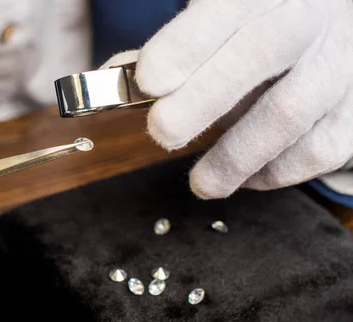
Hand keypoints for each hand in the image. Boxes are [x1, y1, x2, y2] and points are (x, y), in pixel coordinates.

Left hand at [103, 0, 352, 198]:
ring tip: (201, 184)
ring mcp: (339, 66)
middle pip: (261, 51)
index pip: (226, 7)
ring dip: (237, 156)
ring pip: (291, 111)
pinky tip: (247, 175)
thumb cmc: (261, 31)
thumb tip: (112, 80)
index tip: (148, 81)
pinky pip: (318, 149)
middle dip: (204, 98)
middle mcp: (308, 21)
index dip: (185, 44)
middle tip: (161, 133)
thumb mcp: (221, 22)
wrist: (341, 31)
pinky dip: (274, 172)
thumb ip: (171, 50)